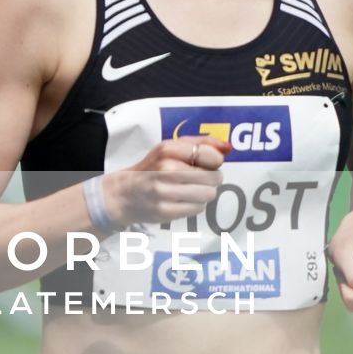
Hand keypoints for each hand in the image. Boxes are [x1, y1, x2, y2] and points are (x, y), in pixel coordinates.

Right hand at [105, 136, 230, 224]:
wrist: (123, 193)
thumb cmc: (152, 168)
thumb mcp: (171, 148)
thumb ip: (201, 143)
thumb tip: (229, 147)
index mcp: (168, 149)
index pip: (212, 156)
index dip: (214, 161)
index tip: (204, 163)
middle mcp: (166, 168)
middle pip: (214, 177)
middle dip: (210, 178)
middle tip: (196, 178)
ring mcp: (165, 192)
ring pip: (209, 194)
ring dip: (204, 192)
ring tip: (189, 189)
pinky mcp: (166, 211)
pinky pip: (198, 208)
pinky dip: (195, 204)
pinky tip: (182, 199)